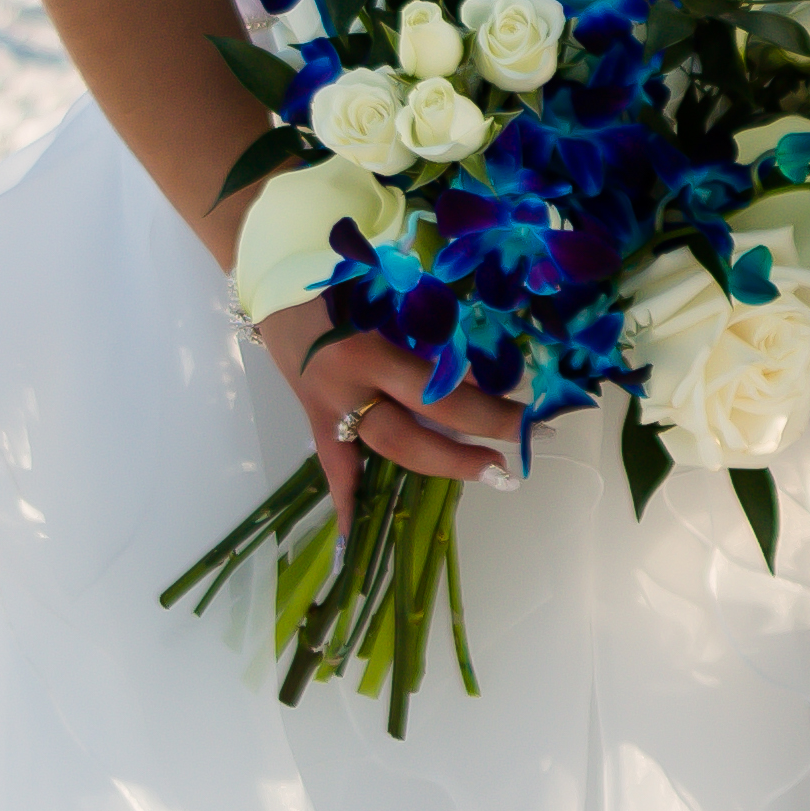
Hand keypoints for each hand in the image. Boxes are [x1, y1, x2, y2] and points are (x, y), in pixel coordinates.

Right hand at [254, 301, 523, 529]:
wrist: (274, 275)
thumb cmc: (334, 269)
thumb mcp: (385, 290)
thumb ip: (425, 325)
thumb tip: (477, 365)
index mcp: (367, 353)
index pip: (438, 394)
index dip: (488, 410)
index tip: (535, 416)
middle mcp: (348, 390)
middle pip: (415, 434)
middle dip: (471, 448)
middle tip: (523, 452)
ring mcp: (328, 410)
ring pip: (387, 451)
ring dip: (441, 464)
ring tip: (492, 473)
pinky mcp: (315, 418)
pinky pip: (333, 464)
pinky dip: (346, 499)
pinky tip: (354, 541)